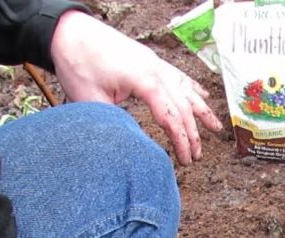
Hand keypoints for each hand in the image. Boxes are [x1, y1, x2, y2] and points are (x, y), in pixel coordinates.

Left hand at [49, 10, 223, 164]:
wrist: (69, 31)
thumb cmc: (77, 63)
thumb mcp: (90, 100)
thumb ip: (114, 123)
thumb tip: (131, 145)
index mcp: (144, 80)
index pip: (171, 115)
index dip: (180, 139)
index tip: (185, 159)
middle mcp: (156, 69)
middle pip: (183, 106)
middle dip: (192, 133)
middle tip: (195, 155)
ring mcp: (155, 62)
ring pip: (186, 90)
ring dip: (201, 111)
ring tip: (216, 128)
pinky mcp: (150, 59)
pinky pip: (179, 76)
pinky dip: (193, 88)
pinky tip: (203, 97)